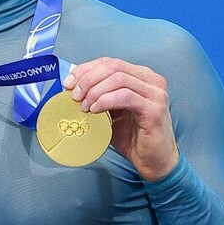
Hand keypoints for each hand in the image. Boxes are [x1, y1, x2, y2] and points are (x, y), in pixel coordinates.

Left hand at [64, 58, 178, 181]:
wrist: (153, 161)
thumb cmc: (133, 138)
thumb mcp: (112, 113)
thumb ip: (99, 98)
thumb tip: (72, 91)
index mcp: (141, 76)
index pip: (110, 62)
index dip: (86, 69)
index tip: (68, 83)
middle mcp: (151, 80)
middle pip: (113, 67)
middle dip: (88, 79)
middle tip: (74, 96)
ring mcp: (155, 93)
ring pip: (118, 79)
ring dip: (95, 91)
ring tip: (85, 106)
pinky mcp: (154, 109)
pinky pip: (126, 96)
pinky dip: (106, 100)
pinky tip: (96, 110)